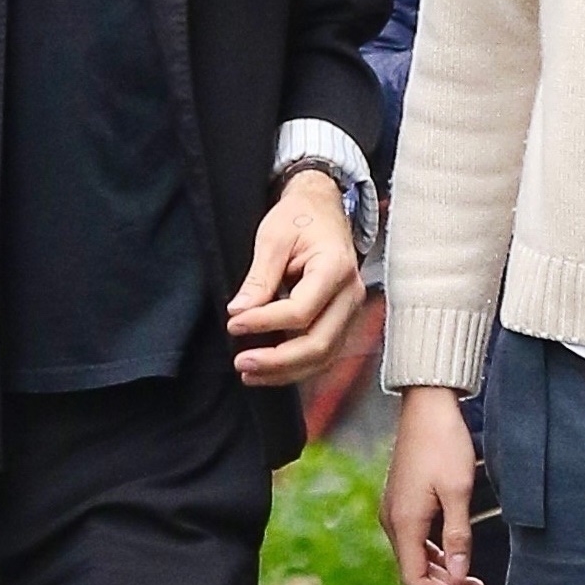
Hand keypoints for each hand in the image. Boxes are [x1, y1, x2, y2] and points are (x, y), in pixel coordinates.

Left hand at [227, 171, 363, 387]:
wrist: (324, 210)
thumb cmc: (299, 219)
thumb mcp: (273, 238)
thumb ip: (258, 278)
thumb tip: (239, 312)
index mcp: (335, 268)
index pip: (301, 311)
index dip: (264, 322)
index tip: (234, 323)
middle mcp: (351, 295)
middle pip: (318, 344)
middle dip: (278, 361)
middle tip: (241, 362)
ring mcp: (350, 311)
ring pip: (323, 357)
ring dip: (285, 372)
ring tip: (249, 373)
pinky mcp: (342, 322)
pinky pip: (323, 354)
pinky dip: (295, 367)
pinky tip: (268, 371)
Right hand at [381, 387, 486, 584]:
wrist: (426, 405)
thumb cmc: (444, 443)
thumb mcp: (458, 491)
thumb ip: (458, 536)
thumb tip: (459, 574)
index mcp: (404, 522)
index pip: (414, 579)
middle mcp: (393, 520)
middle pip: (416, 571)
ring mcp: (396, 511)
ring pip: (417, 557)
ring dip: (445, 575)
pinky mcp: (404, 502)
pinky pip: (418, 541)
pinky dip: (438, 556)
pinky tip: (460, 561)